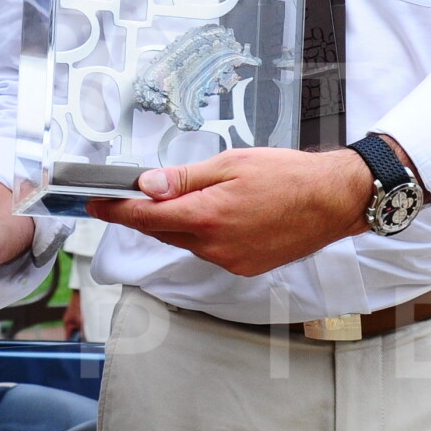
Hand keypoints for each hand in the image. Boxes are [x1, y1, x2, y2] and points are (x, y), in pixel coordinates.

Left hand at [87, 146, 379, 276]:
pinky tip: (223, 215)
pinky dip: (205, 234)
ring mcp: (230, 261)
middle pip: (162, 231)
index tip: (96, 204)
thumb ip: (184, 178)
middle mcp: (214, 245)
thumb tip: (146, 185)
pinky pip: (210, 251)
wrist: (334, 200)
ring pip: (186, 242)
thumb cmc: (289, 176)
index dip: (116, 211)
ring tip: (197, 197)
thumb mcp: (230, 163)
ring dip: (179, 223)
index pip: (145, 217)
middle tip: (140, 193)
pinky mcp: (244, 267)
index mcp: (206, 215)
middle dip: (148, 213)